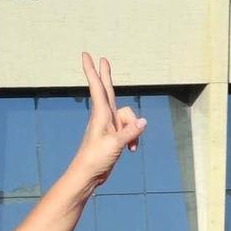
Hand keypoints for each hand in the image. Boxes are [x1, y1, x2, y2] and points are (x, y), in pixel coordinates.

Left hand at [66, 53, 145, 190]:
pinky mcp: (114, 135)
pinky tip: (130, 150)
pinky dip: (133, 138)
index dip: (93, 70)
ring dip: (133, 130)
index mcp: (101, 114)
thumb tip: (144, 122)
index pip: (97, 87)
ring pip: (128, 117)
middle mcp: (104, 116)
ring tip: (130, 146)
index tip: (86, 55)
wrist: (88, 175)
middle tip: (102, 59)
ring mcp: (109, 125)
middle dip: (106, 75)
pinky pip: (130, 130)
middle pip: (108, 91)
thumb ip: (130, 131)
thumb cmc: (96, 158)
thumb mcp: (115, 144)